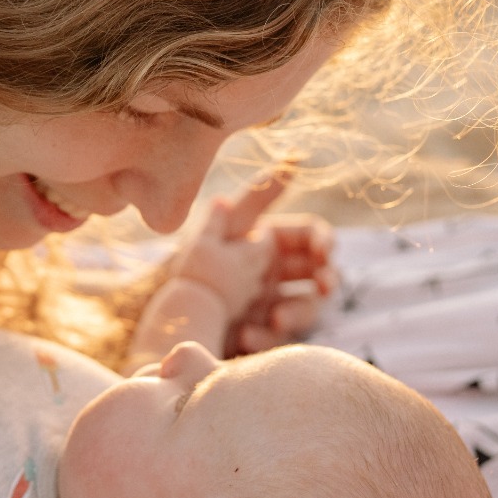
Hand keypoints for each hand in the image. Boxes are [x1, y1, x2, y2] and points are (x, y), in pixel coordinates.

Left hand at [170, 167, 336, 356]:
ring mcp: (274, 304)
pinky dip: (264, 338)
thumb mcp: (227, 226)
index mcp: (275, 243)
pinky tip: (246, 337)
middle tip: (324, 286)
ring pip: (305, 308)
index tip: (323, 249)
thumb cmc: (200, 258)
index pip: (311, 237)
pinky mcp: (263, 333)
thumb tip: (294, 159)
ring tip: (275, 319)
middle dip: (327, 279)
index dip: (323, 240)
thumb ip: (258, 196)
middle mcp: (280, 274)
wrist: (169, 307)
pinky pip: (275, 338)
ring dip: (298, 313)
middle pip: (320, 273)